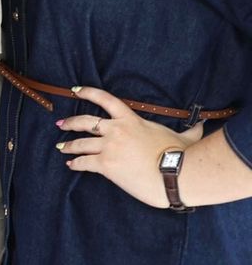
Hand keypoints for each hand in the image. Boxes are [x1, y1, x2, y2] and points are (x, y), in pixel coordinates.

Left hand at [56, 84, 205, 207]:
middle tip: (61, 124)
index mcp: (131, 120)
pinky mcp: (106, 165)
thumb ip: (190, 130)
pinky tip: (71, 164)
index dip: (88, 92)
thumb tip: (202, 125)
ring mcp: (109, 147)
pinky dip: (76, 163)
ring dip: (69, 144)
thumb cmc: (182, 155)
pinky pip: (84, 162)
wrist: (177, 174)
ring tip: (61, 146)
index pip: (105, 99)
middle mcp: (116, 130)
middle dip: (70, 123)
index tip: (75, 90)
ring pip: (81, 143)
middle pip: (85, 121)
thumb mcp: (184, 137)